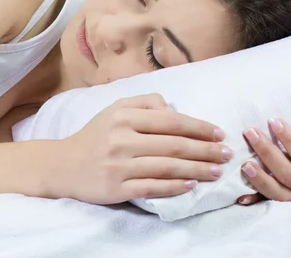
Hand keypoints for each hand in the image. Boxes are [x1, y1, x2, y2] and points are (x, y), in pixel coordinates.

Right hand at [58, 93, 231, 204]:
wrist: (63, 164)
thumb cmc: (95, 135)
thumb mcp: (115, 109)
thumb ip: (145, 103)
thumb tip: (174, 108)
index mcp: (124, 117)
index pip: (170, 121)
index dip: (199, 127)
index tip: (219, 134)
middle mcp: (121, 139)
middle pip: (173, 145)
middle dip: (205, 150)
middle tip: (227, 154)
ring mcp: (118, 165)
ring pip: (166, 167)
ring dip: (197, 170)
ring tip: (217, 171)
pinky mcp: (116, 188)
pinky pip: (152, 187)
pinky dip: (174, 188)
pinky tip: (191, 186)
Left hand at [237, 118, 290, 204]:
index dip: (290, 141)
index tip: (273, 121)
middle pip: (288, 174)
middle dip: (267, 152)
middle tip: (250, 132)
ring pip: (277, 192)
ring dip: (259, 179)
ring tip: (244, 164)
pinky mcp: (284, 201)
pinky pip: (267, 203)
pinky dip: (253, 199)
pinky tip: (240, 196)